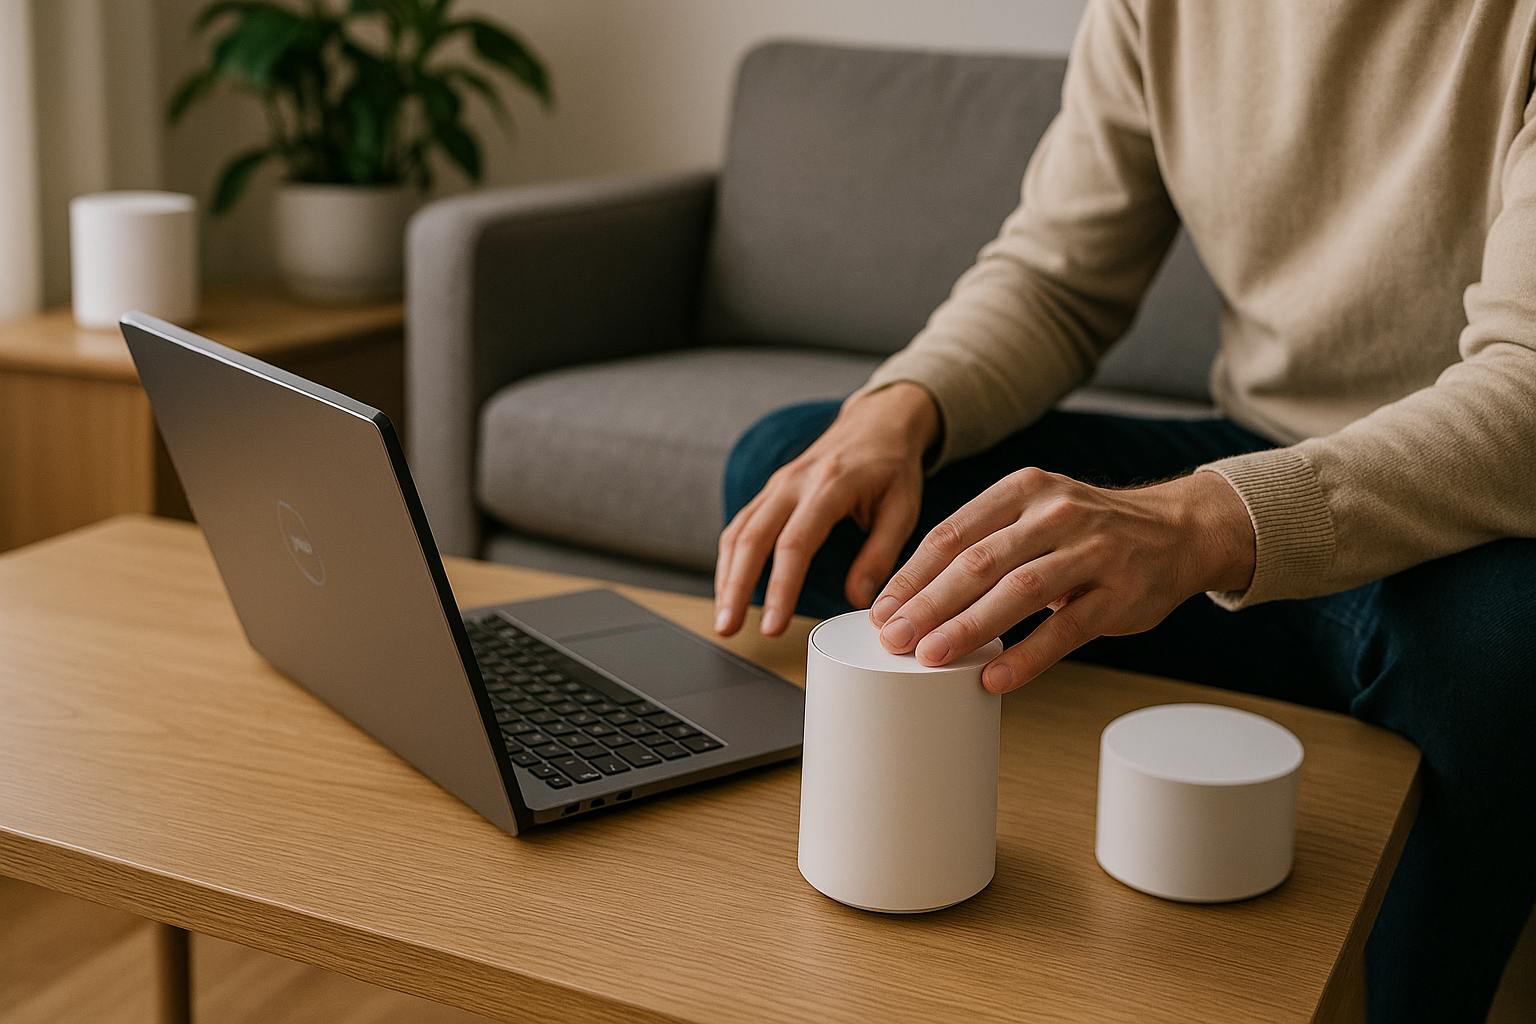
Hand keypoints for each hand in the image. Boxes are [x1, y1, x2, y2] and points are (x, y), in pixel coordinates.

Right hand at [714, 382, 940, 636]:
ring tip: (723, 619)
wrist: (877, 423)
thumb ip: (880, 554)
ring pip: (738, 532)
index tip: (773, 625)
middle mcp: (794, 482)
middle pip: (751, 538)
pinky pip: (740, 525)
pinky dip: (729, 559)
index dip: (780, 588)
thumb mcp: (903, 508)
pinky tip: (728, 588)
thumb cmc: (892, 467)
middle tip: (728, 629)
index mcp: (830, 485)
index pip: (795, 543)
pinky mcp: (770, 492)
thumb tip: (858, 599)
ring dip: (725, 577)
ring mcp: (777, 484)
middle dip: (735, 587)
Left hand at [868, 468, 1254, 691]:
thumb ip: (986, 540)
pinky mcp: (1119, 594)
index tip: (881, 610)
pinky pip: (1065, 628)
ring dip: (969, 627)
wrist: (1179, 530)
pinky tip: (994, 677)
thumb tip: (915, 596)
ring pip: (1019, 591)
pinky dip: (1026, 656)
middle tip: (894, 638)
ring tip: (931, 657)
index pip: (952, 533)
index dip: (912, 575)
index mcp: (1023, 490)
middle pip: (979, 562)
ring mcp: (1092, 552)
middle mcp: (1056, 514)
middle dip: (929, 604)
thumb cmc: (1091, 529)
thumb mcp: (1037, 511)